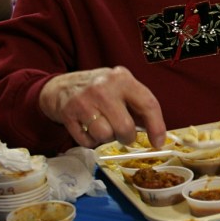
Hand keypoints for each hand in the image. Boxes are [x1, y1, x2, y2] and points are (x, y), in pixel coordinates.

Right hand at [38, 66, 165, 148]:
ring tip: (105, 129)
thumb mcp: (120, 89)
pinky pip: (87, 142)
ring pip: (105, 135)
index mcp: (122, 78)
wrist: (61, 86)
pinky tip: (90, 130)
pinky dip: (92, 142)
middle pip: (125, 127)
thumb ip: (138, 107)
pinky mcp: (68, 114)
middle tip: (124, 135)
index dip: (157, 127)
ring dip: (108, 139)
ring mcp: (84, 100)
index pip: (147, 104)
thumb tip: (156, 134)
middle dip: (127, 137)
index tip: (158, 142)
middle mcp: (103, 87)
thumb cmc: (99, 91)